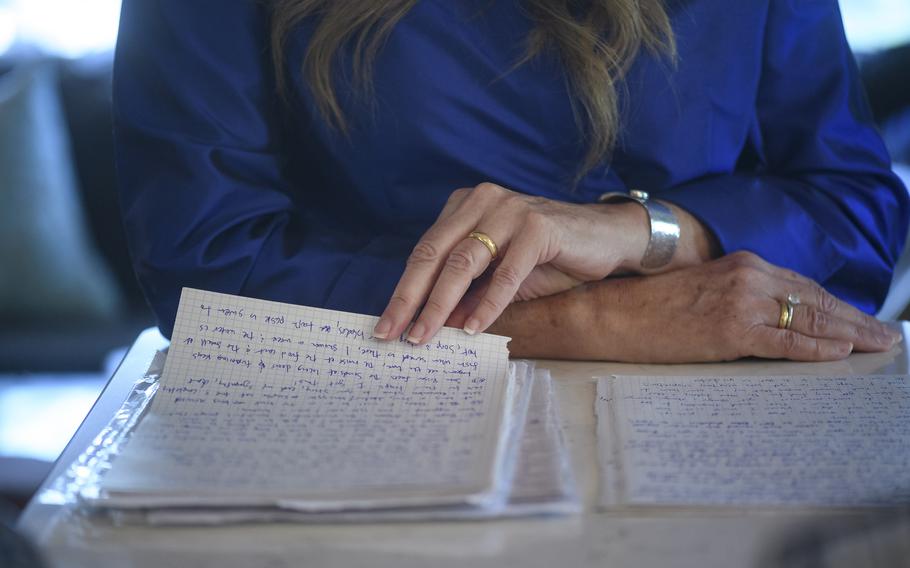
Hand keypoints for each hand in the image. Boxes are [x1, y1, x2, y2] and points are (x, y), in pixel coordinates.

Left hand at [372, 182, 653, 343]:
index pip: (425, 252)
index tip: (386, 326)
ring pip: (463, 262)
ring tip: (424, 335)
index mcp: (465, 207)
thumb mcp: (499, 278)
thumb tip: (431, 327)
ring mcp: (510, 210)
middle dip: (410, 298)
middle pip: (434, 254)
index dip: (404, 290)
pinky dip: (488, 303)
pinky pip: (506, 272)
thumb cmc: (548, 258)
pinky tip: (473, 328)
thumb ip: (467, 295)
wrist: (606, 239)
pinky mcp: (538, 226)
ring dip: (440, 304)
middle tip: (392, 334)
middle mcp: (482, 201)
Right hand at [492, 251, 900, 362]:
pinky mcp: (731, 330)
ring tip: (877, 346)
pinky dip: (818, 348)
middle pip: (816, 299)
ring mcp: (742, 302)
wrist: (610, 312)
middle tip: (885, 334)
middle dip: (855, 319)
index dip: (834, 303)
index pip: (801, 285)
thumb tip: (762, 313)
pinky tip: (841, 353)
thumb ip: (734, 294)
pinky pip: (787, 342)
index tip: (858, 317)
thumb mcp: (699, 289)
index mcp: (740, 264)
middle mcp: (748, 276)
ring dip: (850, 334)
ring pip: (811, 319)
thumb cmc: (647, 305)